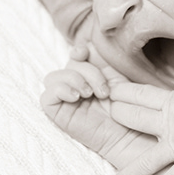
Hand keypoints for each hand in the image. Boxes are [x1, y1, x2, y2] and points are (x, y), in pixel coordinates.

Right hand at [40, 44, 142, 160]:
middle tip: (103, 90)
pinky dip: (60, 91)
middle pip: (68, 65)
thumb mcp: (116, 76)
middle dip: (87, 72)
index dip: (78, 51)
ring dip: (73, 80)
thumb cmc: (125, 106)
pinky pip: (46, 97)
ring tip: (90, 94)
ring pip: (53, 78)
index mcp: (88, 74)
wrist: (127, 132)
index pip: (73, 55)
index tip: (86, 54)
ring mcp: (64, 99)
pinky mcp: (57, 113)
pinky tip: (76, 97)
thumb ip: (102, 59)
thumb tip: (88, 43)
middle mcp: (74, 84)